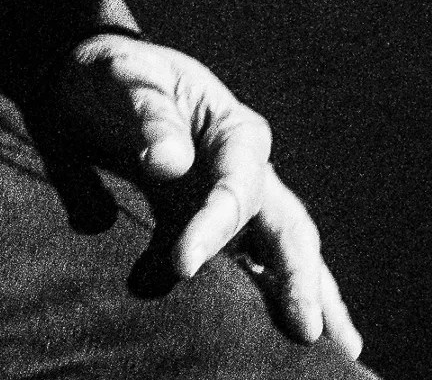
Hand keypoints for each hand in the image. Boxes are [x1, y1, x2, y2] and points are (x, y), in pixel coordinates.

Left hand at [50, 31, 362, 359]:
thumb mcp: (123, 80)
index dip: (214, 228)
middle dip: (300, 278)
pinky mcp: (214, 227)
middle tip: (308, 331)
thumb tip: (170, 164)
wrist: (92, 84)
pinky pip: (253, 266)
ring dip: (309, 295)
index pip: (236, 187)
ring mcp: (237, 201)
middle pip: (287, 226)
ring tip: (339, 352)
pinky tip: (294, 336)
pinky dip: (275, 299)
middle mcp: (246, 168)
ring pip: (286, 251)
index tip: (182, 265)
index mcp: (231, 129)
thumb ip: (148, 116)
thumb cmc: (111, 78)